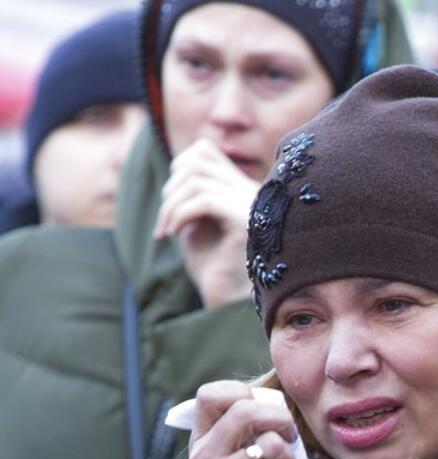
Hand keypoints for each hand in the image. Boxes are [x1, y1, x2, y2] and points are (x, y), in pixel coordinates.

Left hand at [154, 139, 259, 307]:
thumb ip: (191, 197)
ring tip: (166, 231)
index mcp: (242, 190)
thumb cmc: (213, 269)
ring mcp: (251, 206)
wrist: (229, 304)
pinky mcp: (245, 222)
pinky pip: (204, 200)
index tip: (170, 203)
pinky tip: (174, 234)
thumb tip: (178, 170)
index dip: (178, 168)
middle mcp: (251, 193)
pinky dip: (179, 214)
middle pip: (199, 159)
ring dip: (171, 204)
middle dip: (171, 186)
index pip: (205, 152)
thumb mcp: (196, 224)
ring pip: (198, 178)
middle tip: (165, 221)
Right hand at [186, 381, 298, 458]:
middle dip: (279, 419)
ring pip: (272, 446)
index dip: (242, 392)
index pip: (210, 395)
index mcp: (200, 442)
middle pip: (247, 410)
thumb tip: (275, 406)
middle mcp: (205, 457)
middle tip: (287, 436)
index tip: (260, 410)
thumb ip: (235, 434)